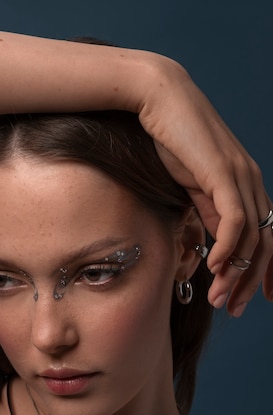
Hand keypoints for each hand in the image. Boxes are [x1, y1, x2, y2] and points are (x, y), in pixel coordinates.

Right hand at [137, 58, 272, 315]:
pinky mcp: (222, 173)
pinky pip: (235, 219)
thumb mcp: (193, 187)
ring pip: (252, 236)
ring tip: (220, 299)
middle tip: (235, 309)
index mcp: (246, 186)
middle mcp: (251, 182)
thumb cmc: (171, 140)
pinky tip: (215, 267)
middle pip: (266, 242)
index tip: (257, 298)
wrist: (158, 100)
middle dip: (252, 281)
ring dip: (237, 273)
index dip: (267, 270)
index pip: (267, 235)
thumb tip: (217, 245)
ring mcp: (240, 176)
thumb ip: (210, 213)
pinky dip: (229, 247)